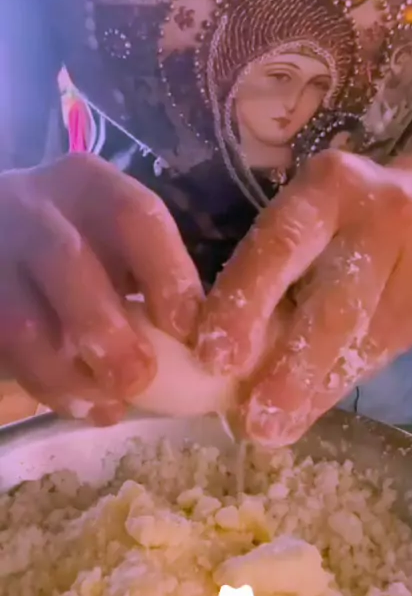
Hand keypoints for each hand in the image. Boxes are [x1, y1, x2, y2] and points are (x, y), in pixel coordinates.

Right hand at [0, 154, 202, 423]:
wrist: (7, 260)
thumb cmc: (85, 261)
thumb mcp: (118, 252)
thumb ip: (153, 285)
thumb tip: (207, 349)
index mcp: (91, 188)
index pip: (135, 216)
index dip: (165, 276)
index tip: (187, 331)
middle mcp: (34, 207)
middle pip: (66, 260)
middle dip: (105, 328)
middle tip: (137, 379)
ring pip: (23, 319)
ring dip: (70, 373)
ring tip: (109, 405)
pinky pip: (6, 352)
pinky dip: (47, 388)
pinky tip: (81, 408)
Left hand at [195, 150, 411, 445]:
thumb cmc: (333, 223)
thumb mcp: (298, 222)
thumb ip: (261, 271)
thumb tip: (210, 356)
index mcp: (325, 191)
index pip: (281, 246)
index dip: (246, 302)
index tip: (214, 357)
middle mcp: (377, 222)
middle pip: (335, 303)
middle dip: (292, 365)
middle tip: (254, 417)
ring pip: (362, 340)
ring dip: (313, 391)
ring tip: (274, 430)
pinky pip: (377, 358)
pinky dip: (335, 388)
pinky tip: (304, 412)